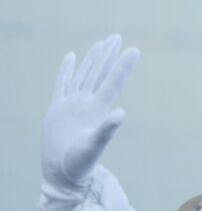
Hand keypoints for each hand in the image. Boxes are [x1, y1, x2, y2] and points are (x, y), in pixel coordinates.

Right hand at [41, 35, 138, 203]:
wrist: (62, 173)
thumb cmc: (80, 163)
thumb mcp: (94, 146)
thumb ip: (107, 130)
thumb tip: (122, 113)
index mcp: (98, 109)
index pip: (113, 81)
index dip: (123, 65)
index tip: (135, 50)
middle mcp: (88, 103)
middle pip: (100, 73)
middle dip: (109, 56)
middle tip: (118, 38)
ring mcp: (73, 104)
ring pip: (84, 75)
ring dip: (93, 60)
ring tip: (102, 44)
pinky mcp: (58, 108)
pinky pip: (62, 84)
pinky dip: (66, 70)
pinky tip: (71, 57)